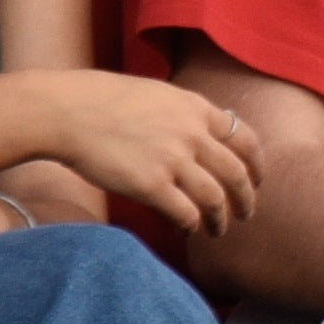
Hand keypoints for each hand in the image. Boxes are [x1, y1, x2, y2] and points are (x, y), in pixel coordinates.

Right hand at [49, 70, 262, 235]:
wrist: (67, 111)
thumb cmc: (103, 101)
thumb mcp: (157, 94)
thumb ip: (184, 113)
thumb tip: (203, 131)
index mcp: (196, 108)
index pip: (245, 139)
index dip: (256, 164)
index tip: (257, 181)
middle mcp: (192, 133)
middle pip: (237, 174)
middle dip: (246, 199)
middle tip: (245, 214)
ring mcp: (173, 159)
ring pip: (215, 199)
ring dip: (221, 219)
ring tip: (217, 230)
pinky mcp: (151, 185)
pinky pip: (186, 214)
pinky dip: (191, 225)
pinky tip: (186, 230)